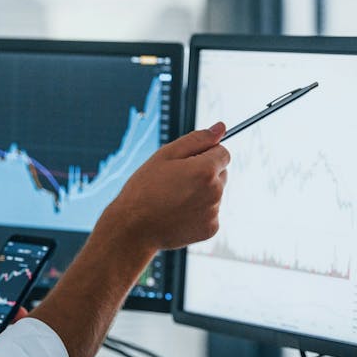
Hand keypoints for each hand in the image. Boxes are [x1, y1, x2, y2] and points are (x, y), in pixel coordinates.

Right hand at [100, 121, 229, 251]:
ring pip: (215, 194)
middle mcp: (215, 191)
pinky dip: (198, 212)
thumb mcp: (165, 155)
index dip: (205, 154)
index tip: (187, 163)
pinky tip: (178, 213)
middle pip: (222, 173)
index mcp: (206, 170)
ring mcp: (214, 212)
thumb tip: (221, 127)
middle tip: (176, 181)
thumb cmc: (145, 189)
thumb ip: (197, 139)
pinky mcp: (211, 228)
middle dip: (205, 173)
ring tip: (174, 199)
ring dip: (201, 193)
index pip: (223, 152)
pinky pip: (210, 213)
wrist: (133, 228)